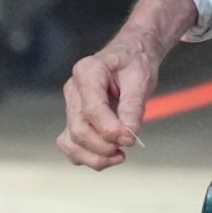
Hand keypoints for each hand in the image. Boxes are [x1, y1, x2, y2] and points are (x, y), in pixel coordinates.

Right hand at [57, 37, 164, 169]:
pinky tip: (108, 155)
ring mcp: (71, 105)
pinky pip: (71, 145)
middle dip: (104, 145)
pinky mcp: (74, 118)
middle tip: (128, 143)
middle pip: (79, 129)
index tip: (131, 138)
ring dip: (95, 156)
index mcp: (87, 72)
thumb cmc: (135, 63)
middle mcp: (73, 89)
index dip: (110, 129)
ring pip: (72, 141)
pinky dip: (88, 156)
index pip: (91, 109)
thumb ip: (133, 108)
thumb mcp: (140, 80)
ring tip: (119, 155)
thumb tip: (128, 136)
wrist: (131, 56)